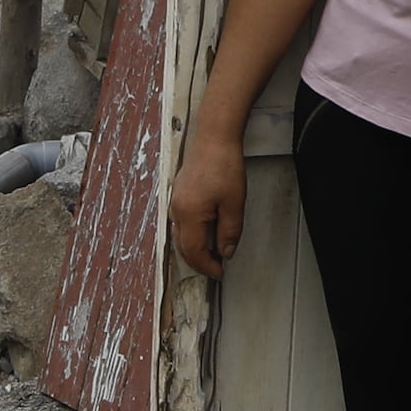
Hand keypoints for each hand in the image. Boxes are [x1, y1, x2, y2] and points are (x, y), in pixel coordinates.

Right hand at [167, 131, 246, 276]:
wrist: (213, 138)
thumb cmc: (223, 165)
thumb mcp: (234, 203)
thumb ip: (230, 231)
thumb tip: (225, 251)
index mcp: (190, 215)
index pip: (195, 252)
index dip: (207, 266)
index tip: (220, 272)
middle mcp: (177, 211)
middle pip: (183, 247)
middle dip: (199, 261)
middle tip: (215, 268)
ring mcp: (176, 202)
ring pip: (180, 236)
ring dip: (194, 249)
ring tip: (212, 254)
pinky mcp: (178, 195)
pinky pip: (180, 223)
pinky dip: (190, 235)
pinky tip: (203, 234)